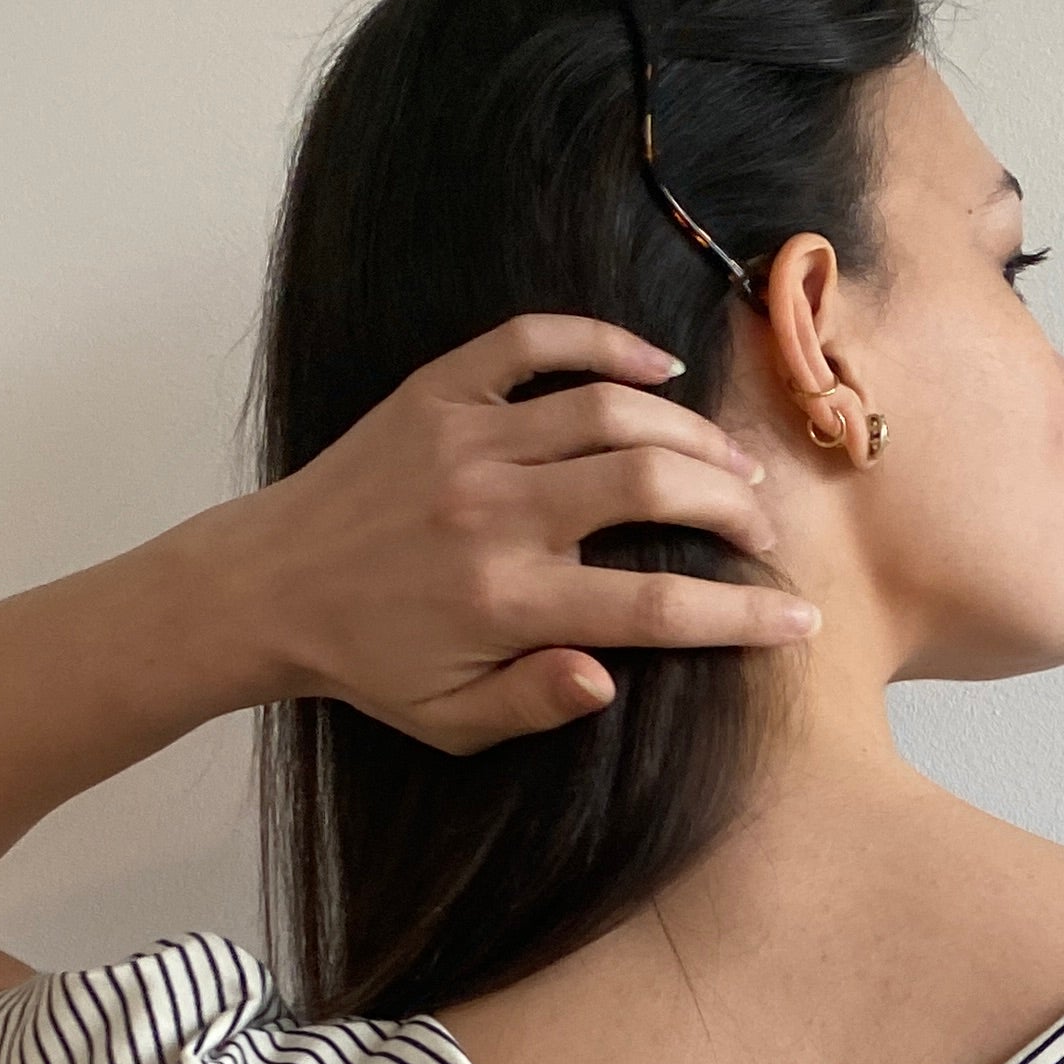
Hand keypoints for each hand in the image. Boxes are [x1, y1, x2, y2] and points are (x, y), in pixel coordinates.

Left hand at [206, 312, 814, 751]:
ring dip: (691, 434)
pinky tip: (657, 371)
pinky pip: (536, 343)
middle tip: (762, 527)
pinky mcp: (439, 393)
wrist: (266, 587)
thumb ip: (535, 705)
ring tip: (730, 463)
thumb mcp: (451, 720)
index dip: (742, 614)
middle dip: (734, 506)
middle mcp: (496, 513)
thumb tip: (611, 681)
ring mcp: (469, 442)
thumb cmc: (368, 662)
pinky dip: (604, 344)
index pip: (657, 608)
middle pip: (657, 487)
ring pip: (614, 412)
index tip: (797, 618)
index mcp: (507, 602)